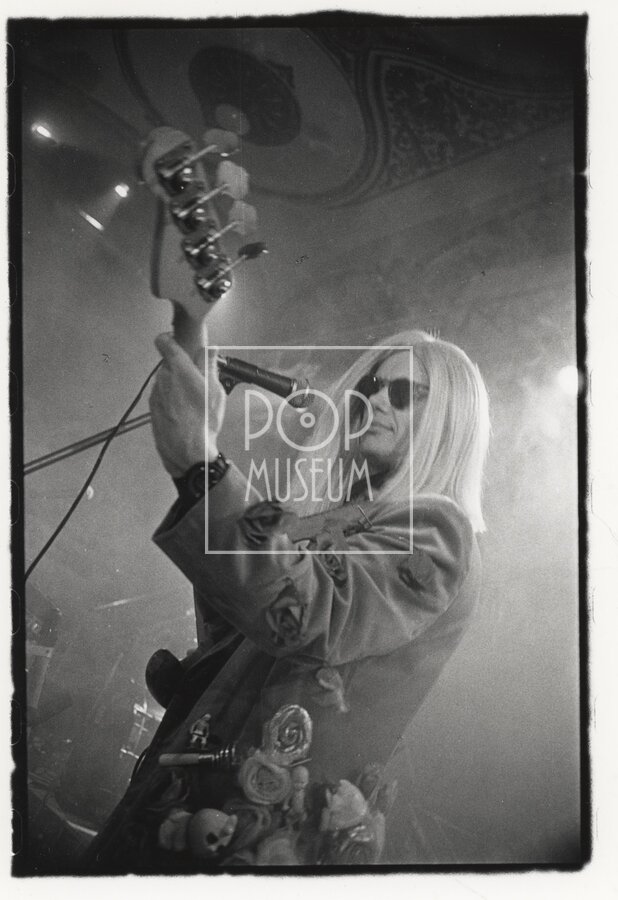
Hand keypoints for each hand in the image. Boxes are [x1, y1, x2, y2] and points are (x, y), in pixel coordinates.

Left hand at [149, 332, 226, 477]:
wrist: (188, 452)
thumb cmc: (204, 421)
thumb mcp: (215, 390)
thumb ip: (210, 365)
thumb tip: (209, 349)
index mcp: (178, 369)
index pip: (163, 341)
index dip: (169, 339)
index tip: (177, 342)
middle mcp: (162, 379)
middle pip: (168, 365)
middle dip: (181, 370)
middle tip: (198, 382)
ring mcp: (155, 396)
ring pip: (165, 383)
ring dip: (176, 388)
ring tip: (194, 404)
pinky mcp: (152, 411)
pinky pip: (162, 400)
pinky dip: (172, 403)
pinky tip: (185, 416)